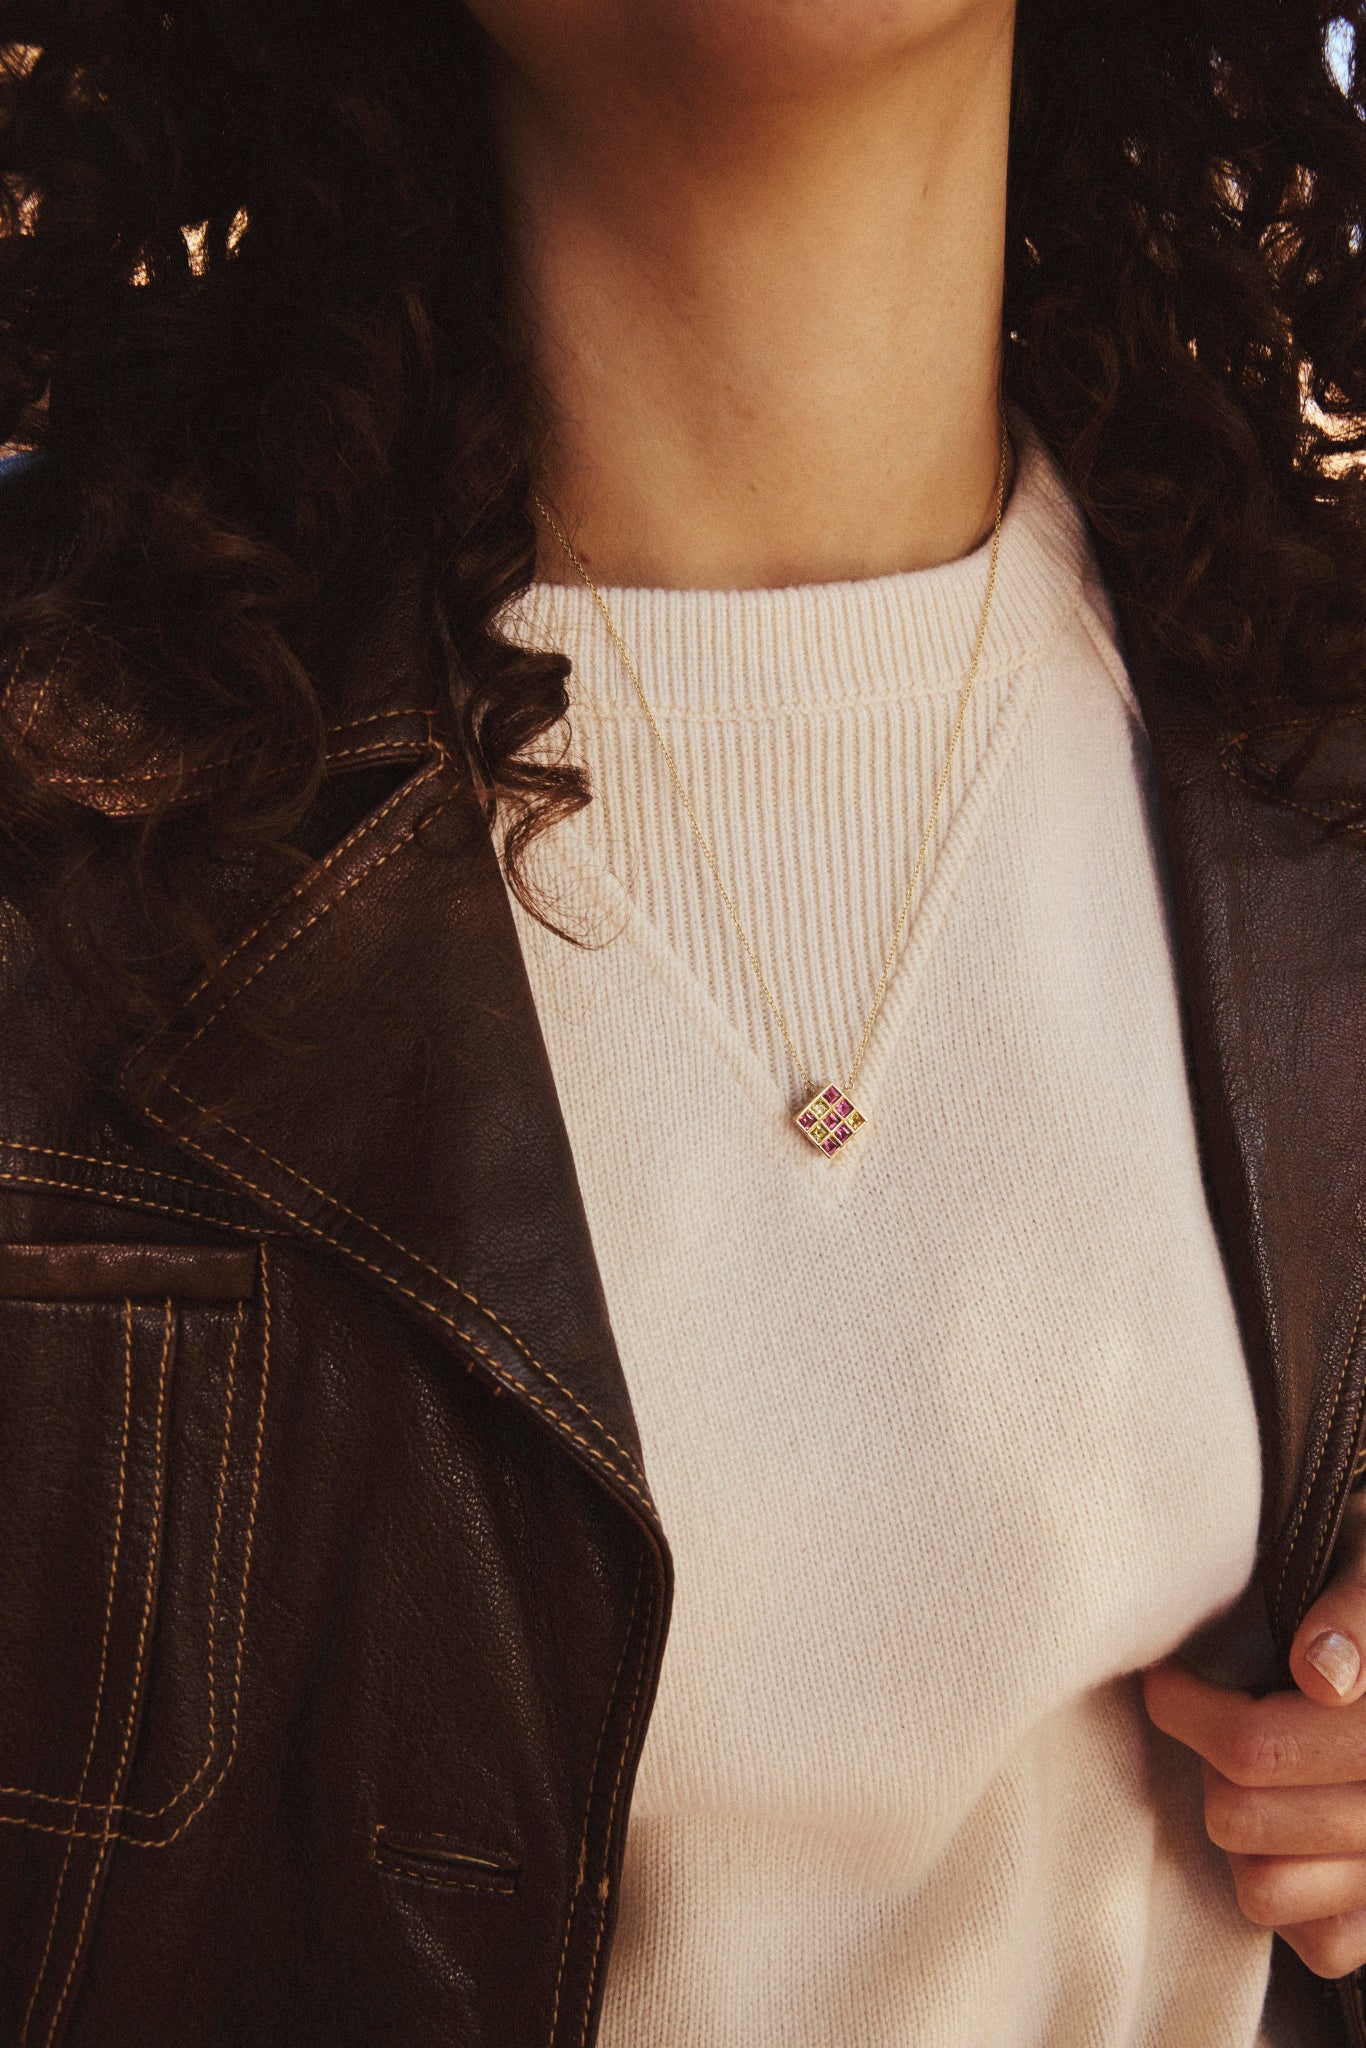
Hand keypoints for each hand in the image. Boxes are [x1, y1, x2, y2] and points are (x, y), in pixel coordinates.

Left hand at [1144, 1496, 1365, 1978]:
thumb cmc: (1364, 1588)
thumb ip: (1354, 1607)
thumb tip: (1320, 1675)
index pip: (1254, 1748)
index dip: (1185, 1710)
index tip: (1166, 1676)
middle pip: (1241, 1815)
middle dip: (1209, 1760)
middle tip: (1207, 1710)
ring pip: (1267, 1887)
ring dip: (1242, 1833)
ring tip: (1253, 1772)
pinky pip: (1319, 1944)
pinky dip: (1290, 1898)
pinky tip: (1289, 1836)